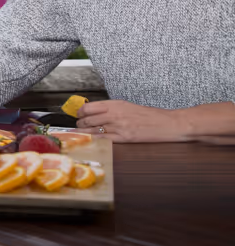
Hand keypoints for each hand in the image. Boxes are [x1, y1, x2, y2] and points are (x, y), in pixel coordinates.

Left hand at [75, 100, 189, 142]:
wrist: (168, 123)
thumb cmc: (150, 115)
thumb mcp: (128, 106)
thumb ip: (112, 109)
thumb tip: (95, 112)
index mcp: (116, 104)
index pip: (89, 107)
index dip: (80, 112)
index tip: (78, 115)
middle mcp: (115, 114)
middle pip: (88, 119)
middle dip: (80, 124)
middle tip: (78, 126)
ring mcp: (119, 126)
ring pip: (93, 130)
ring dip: (83, 133)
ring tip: (79, 134)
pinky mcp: (124, 138)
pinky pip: (103, 139)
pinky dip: (93, 140)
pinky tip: (89, 141)